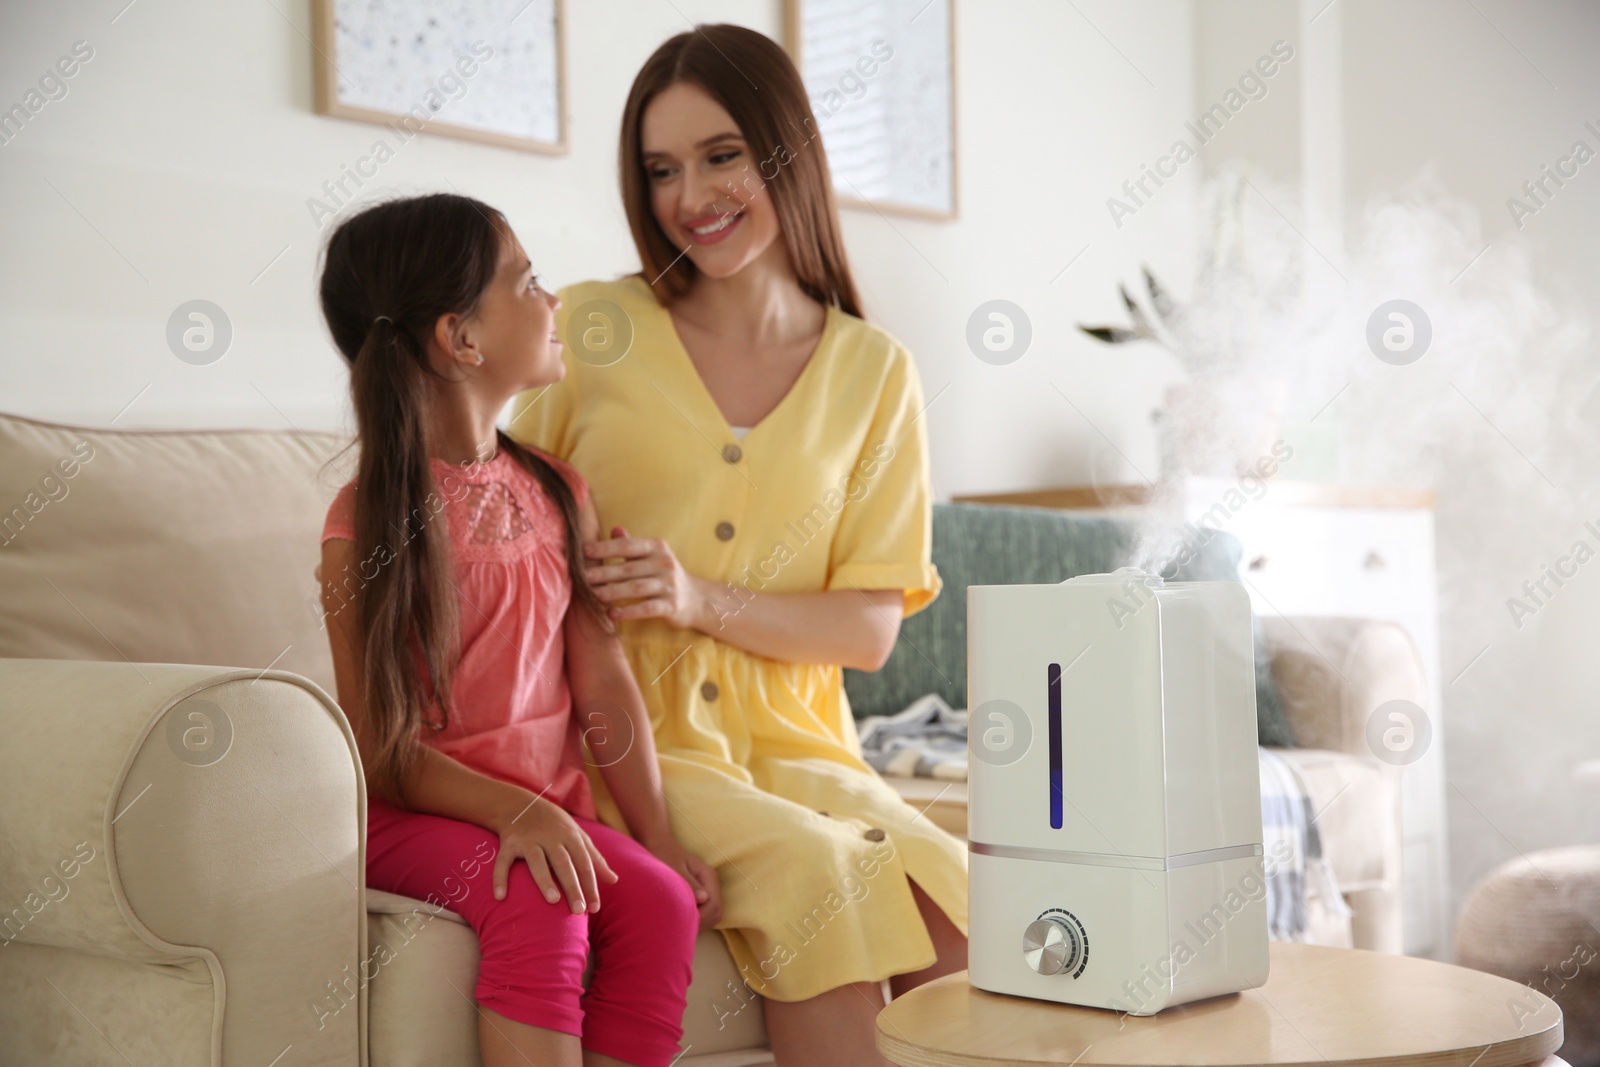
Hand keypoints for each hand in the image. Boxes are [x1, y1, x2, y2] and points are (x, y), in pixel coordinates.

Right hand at [491, 794, 618, 912]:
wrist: (522, 804)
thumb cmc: (557, 826)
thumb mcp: (578, 837)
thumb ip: (595, 859)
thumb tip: (614, 880)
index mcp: (570, 836)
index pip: (584, 863)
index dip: (590, 885)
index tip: (595, 908)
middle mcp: (551, 837)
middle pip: (563, 863)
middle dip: (572, 886)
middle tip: (579, 910)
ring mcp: (529, 840)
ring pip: (537, 860)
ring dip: (544, 879)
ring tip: (552, 900)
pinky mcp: (509, 843)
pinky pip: (503, 861)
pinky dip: (500, 877)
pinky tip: (500, 896)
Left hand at [583, 525, 707, 629]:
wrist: (696, 599)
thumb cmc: (665, 575)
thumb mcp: (652, 556)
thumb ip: (632, 545)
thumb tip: (614, 529)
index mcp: (658, 548)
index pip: (628, 545)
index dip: (605, 548)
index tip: (584, 551)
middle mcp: (665, 564)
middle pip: (629, 568)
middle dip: (604, 573)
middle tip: (583, 577)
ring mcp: (670, 585)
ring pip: (636, 588)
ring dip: (612, 592)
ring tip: (593, 595)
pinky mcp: (671, 605)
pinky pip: (646, 608)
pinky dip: (628, 611)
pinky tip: (612, 613)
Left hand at [648, 838, 723, 930]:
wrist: (659, 846)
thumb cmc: (664, 855)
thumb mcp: (674, 868)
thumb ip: (688, 882)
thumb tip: (703, 899)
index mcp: (708, 876)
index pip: (713, 905)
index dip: (700, 917)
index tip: (681, 921)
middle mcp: (711, 885)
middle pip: (716, 913)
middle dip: (700, 923)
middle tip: (679, 926)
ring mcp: (708, 891)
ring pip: (712, 917)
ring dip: (698, 923)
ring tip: (678, 923)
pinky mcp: (701, 896)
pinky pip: (704, 915)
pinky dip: (695, 921)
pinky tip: (680, 919)